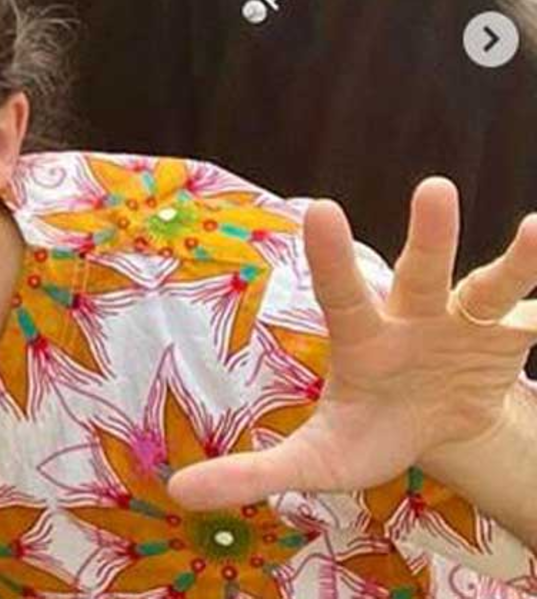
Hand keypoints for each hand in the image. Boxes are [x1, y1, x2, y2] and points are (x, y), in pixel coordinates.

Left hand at [167, 179, 536, 509]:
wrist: (435, 429)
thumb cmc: (369, 430)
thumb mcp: (319, 459)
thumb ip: (256, 472)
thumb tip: (179, 493)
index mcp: (363, 338)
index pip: (342, 293)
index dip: (331, 256)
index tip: (319, 207)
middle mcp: (412, 316)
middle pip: (419, 271)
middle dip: (429, 233)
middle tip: (436, 187)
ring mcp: (463, 321)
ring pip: (486, 285)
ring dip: (513, 259)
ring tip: (533, 227)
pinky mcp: (507, 337)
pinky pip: (533, 316)